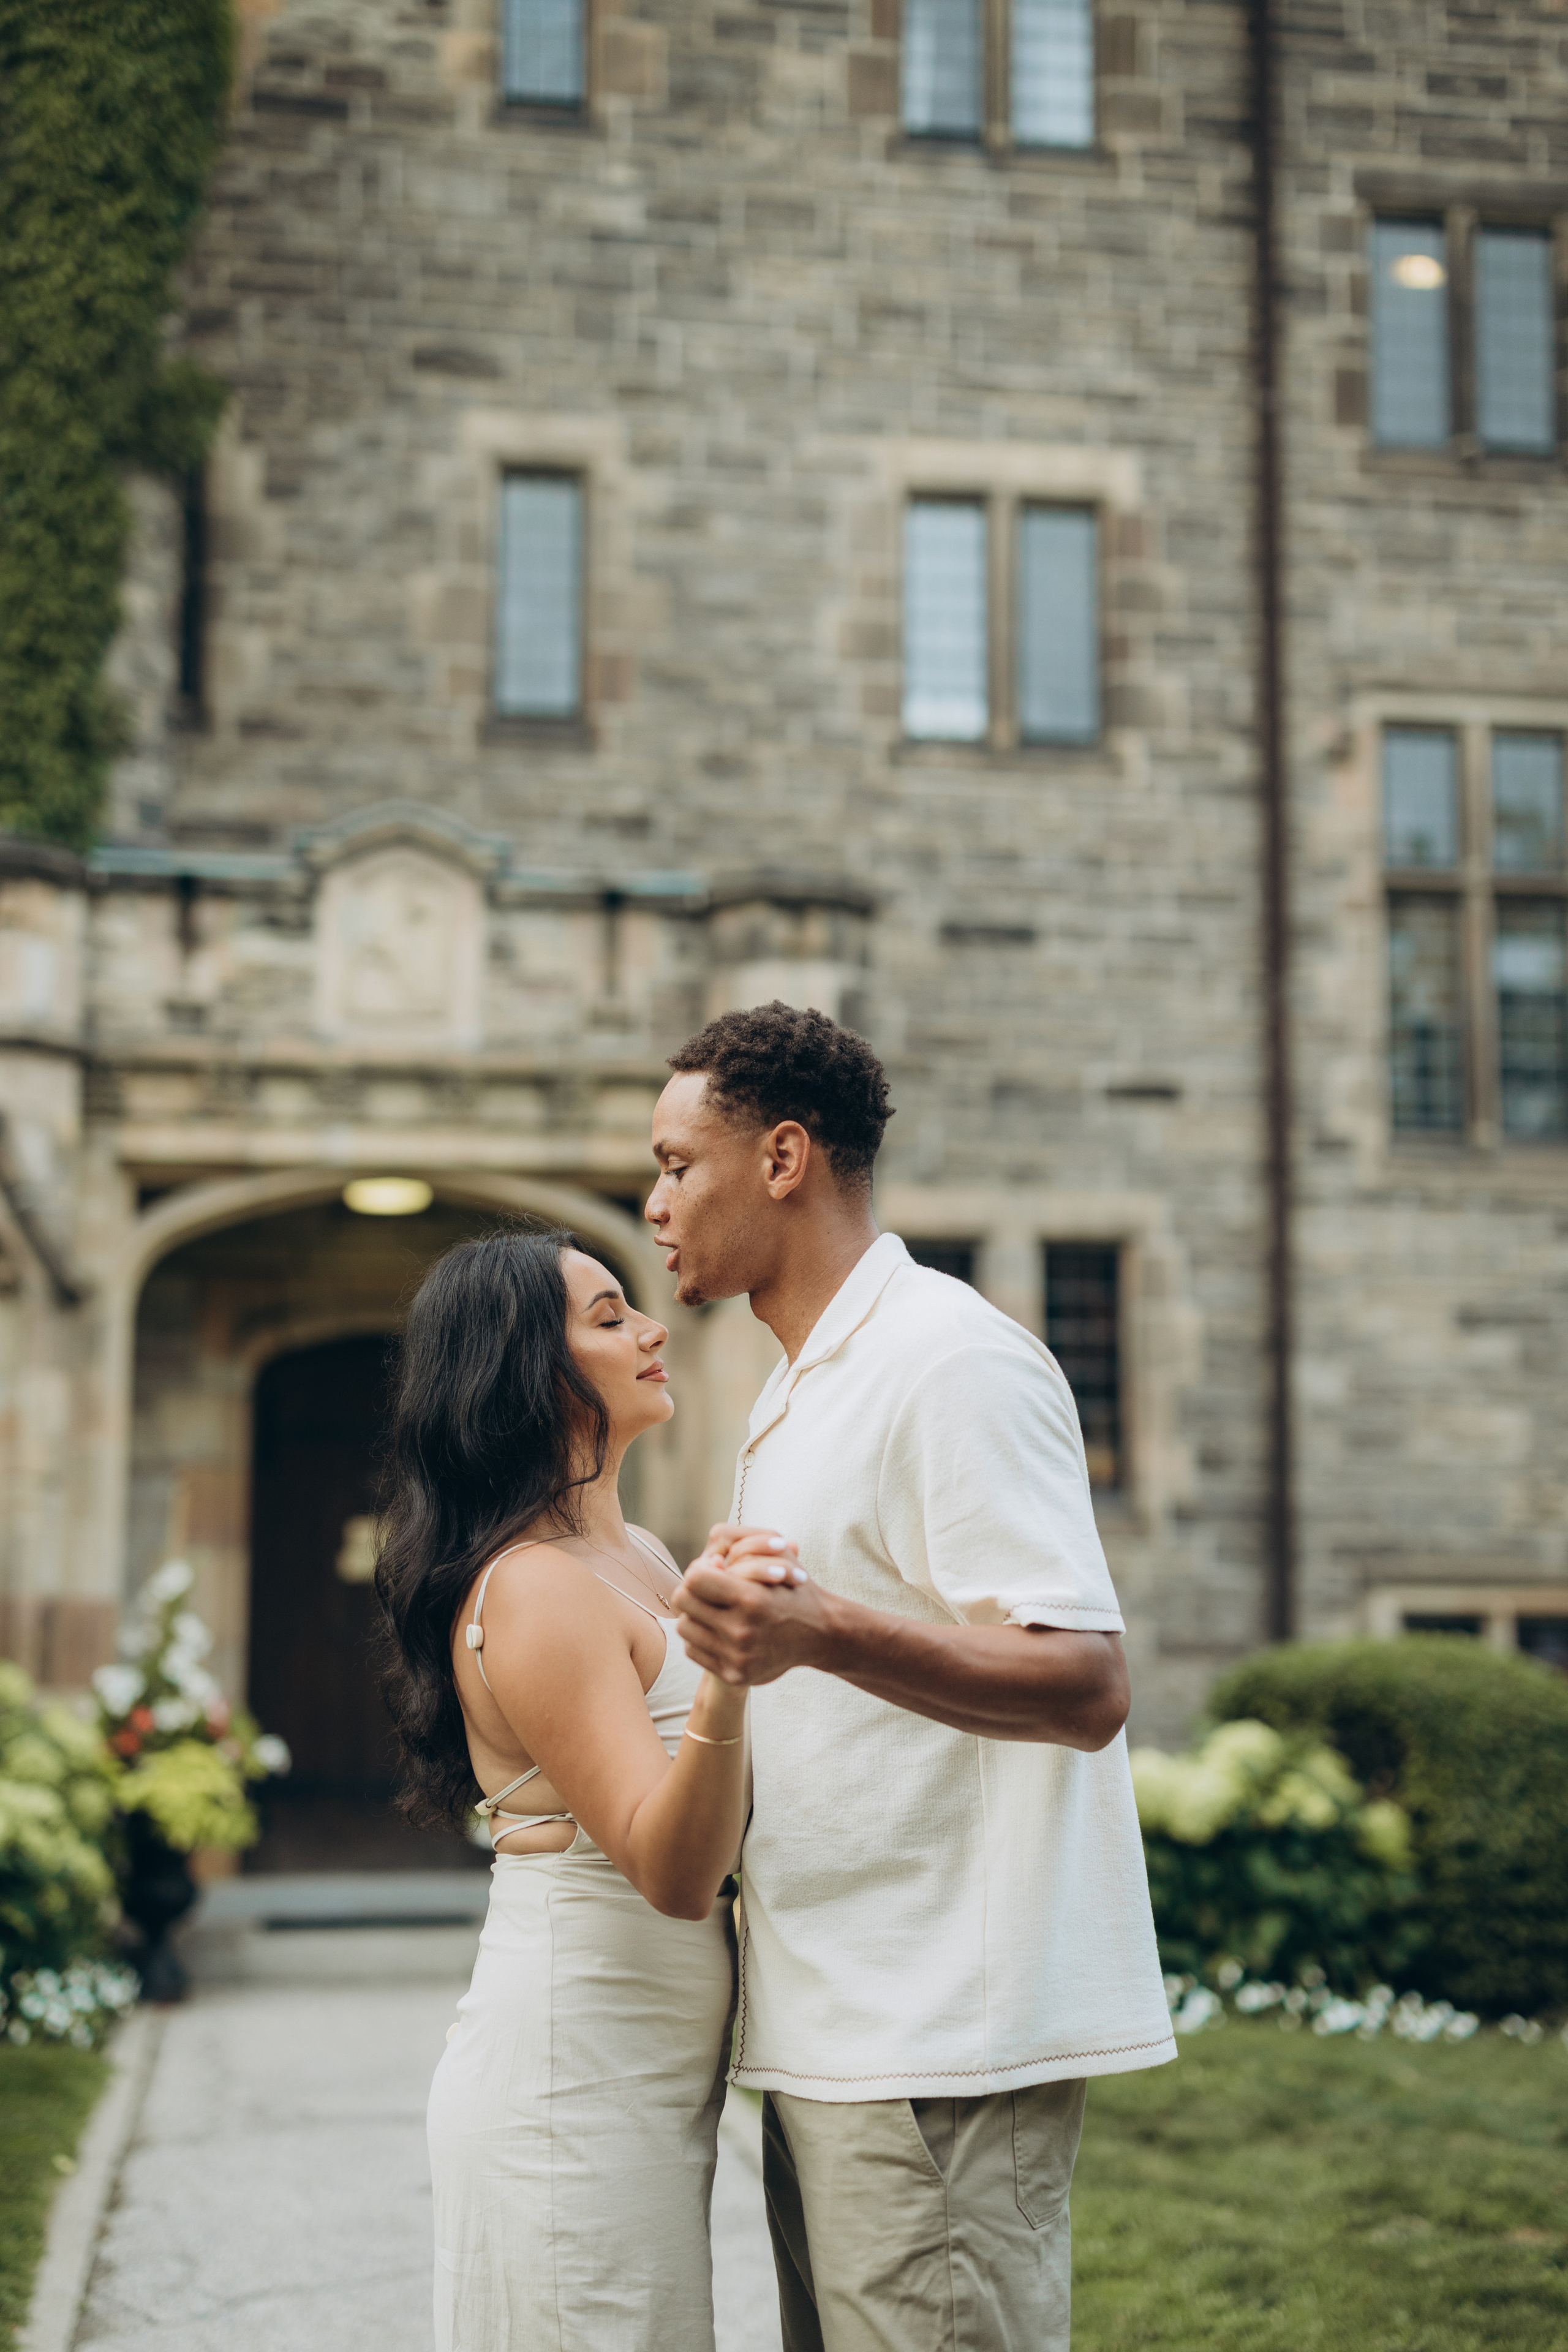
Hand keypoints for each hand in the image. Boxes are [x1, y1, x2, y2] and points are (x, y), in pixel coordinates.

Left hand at [675, 1526, 834, 1687]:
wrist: (820, 1634)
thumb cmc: (795, 1590)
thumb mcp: (778, 1559)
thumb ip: (741, 1552)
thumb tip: (708, 1562)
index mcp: (753, 1600)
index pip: (694, 1579)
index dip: (699, 1570)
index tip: (711, 1570)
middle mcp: (743, 1631)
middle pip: (683, 1601)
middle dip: (692, 1589)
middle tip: (705, 1588)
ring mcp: (737, 1657)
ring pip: (684, 1627)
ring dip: (694, 1614)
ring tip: (712, 1609)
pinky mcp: (734, 1675)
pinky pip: (692, 1651)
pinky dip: (700, 1638)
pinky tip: (718, 1630)